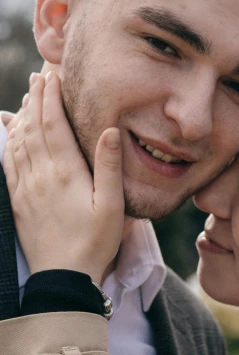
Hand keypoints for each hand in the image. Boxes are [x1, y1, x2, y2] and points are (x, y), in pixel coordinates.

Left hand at [3, 73, 124, 283]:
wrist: (64, 277)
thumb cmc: (94, 243)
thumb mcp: (111, 207)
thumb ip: (109, 167)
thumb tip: (109, 131)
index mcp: (66, 174)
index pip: (54, 126)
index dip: (51, 100)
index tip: (51, 77)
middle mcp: (41, 176)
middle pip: (34, 129)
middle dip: (35, 101)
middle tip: (38, 79)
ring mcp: (26, 189)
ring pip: (19, 143)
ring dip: (23, 117)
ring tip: (27, 99)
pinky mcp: (17, 202)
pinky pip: (8, 164)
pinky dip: (10, 142)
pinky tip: (13, 135)